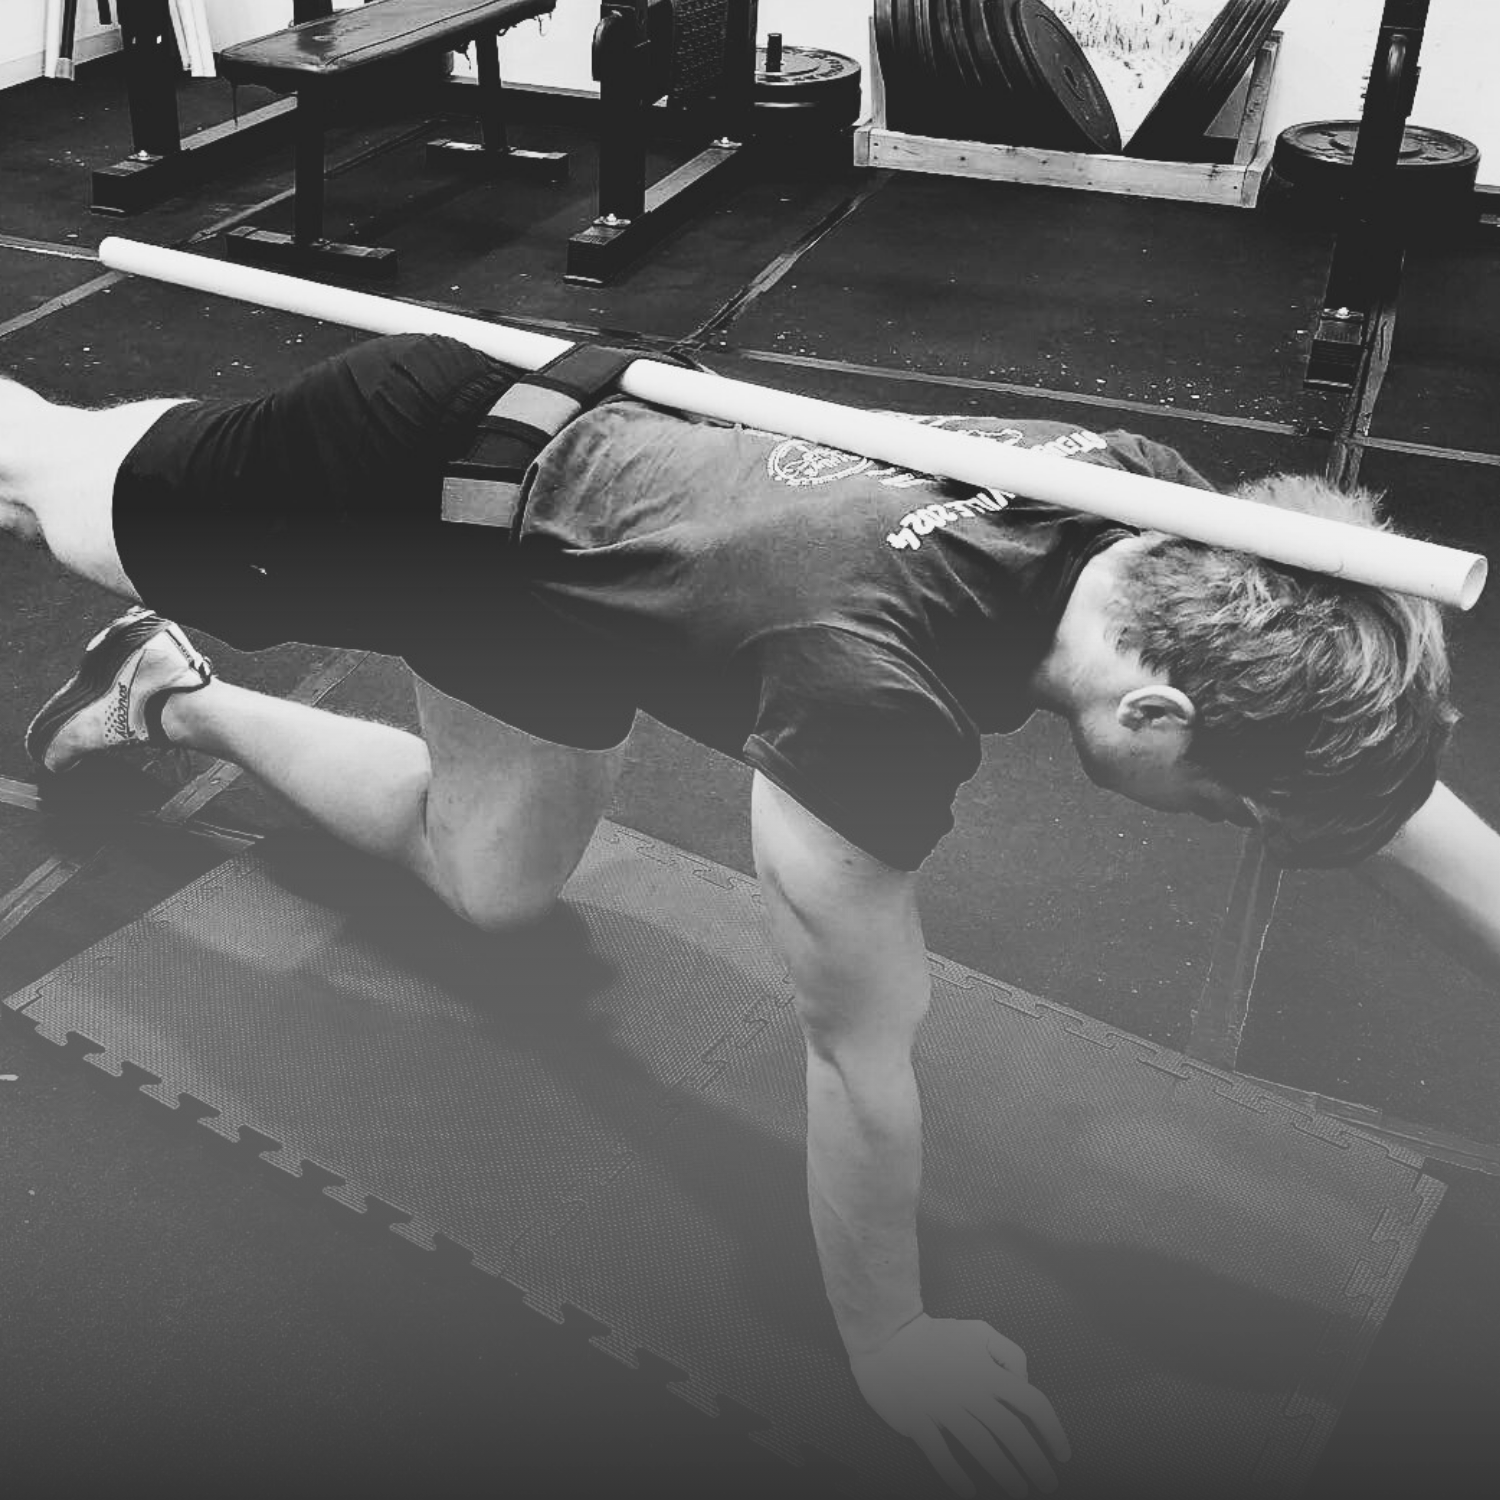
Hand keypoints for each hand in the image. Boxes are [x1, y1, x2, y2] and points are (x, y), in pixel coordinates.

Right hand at [851, 1314, 1070, 1496]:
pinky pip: (940, 1454)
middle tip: (1047, 1485)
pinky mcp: (918, 1421)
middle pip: (1012, 1434)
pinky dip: (955, 1474)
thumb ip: (1009, 1352)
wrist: (886, 1335)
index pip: (1033, 1404)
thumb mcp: (979, 1330)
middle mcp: (971, 1393)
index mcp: (989, 1373)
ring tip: (1019, 1491)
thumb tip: (1023, 1380)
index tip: (1062, 1454)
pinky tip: (969, 1491)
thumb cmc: (935, 1334)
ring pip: (982, 1447)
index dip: (1053, 1431)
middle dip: (1034, 1463)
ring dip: (1004, 1473)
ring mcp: (944, 1409)